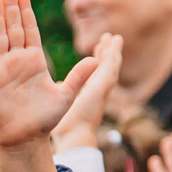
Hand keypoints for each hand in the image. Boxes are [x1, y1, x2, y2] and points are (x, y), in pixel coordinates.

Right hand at [0, 0, 101, 149]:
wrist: (26, 139)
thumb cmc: (45, 119)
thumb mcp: (66, 94)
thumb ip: (79, 76)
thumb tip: (98, 60)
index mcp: (34, 60)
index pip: (29, 28)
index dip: (25, 10)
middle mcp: (17, 60)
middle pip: (13, 26)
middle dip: (10, 6)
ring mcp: (2, 68)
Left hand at [52, 32, 120, 151]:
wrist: (74, 134)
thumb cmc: (67, 125)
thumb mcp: (62, 102)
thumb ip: (61, 91)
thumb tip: (56, 84)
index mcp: (91, 94)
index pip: (96, 73)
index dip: (98, 60)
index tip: (98, 47)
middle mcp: (101, 90)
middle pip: (107, 66)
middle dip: (109, 52)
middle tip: (110, 38)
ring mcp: (104, 87)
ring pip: (112, 64)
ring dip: (114, 50)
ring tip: (115, 37)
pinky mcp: (104, 84)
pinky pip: (111, 64)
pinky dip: (113, 53)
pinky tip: (114, 42)